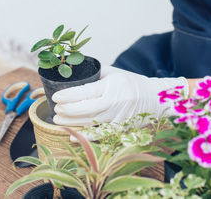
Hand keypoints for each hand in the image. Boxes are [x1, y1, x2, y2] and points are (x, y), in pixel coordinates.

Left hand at [52, 66, 187, 126]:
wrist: (156, 98)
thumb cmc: (132, 83)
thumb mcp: (114, 73)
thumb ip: (95, 74)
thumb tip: (71, 74)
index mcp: (113, 85)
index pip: (86, 91)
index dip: (68, 95)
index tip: (55, 97)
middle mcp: (115, 102)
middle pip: (86, 109)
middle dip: (67, 110)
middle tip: (56, 109)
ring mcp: (119, 117)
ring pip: (90, 122)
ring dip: (71, 122)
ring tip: (58, 119)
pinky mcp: (122, 129)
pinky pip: (101, 134)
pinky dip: (85, 136)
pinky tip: (72, 135)